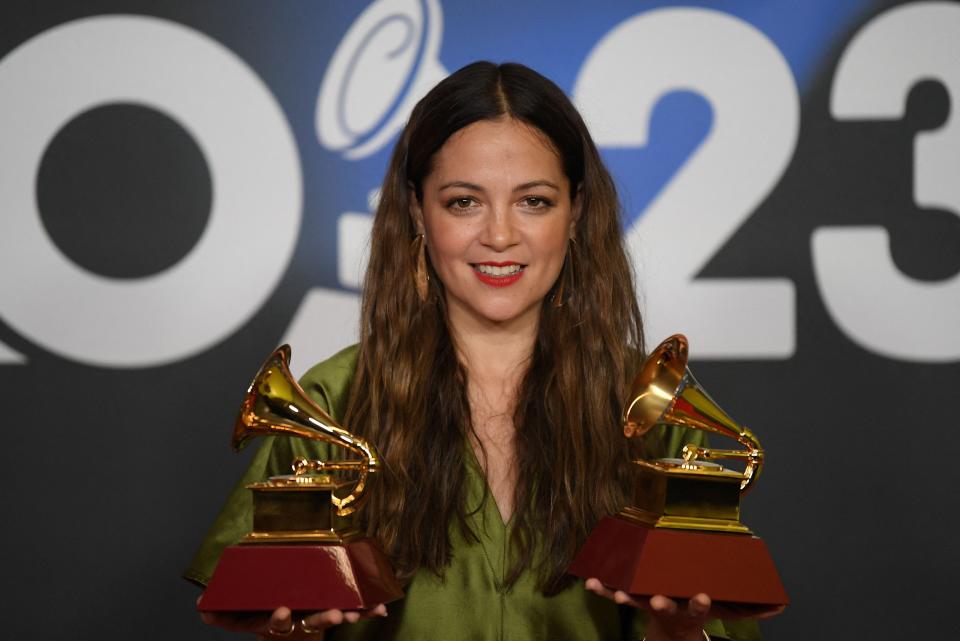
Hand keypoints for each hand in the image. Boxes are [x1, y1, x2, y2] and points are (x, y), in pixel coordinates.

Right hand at [198, 596, 387, 639]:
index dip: (279, 619)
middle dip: (324, 619)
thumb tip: (201, 607)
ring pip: (333, 616)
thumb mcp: (237, 614)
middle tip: (335, 615)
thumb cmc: (259, 610)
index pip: (277, 623)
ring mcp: (317, 614)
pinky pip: (353, 608)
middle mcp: (299, 619)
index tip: (282, 612)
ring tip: (356, 612)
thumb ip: (221, 612)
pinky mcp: (335, 606)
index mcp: (277, 618)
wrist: (283, 616)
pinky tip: (381, 608)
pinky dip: (367, 609)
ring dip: (347, 614)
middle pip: (311, 621)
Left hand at [584, 578, 783, 640]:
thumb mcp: (724, 612)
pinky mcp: (633, 601)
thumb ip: (749, 610)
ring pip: (636, 602)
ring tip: (616, 593)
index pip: (699, 608)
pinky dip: (602, 588)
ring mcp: (648, 606)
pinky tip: (588, 581)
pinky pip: (614, 594)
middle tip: (659, 599)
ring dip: (625, 596)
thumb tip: (782, 607)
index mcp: (693, 611)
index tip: (703, 596)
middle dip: (662, 602)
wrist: (675, 637)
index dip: (700, 603)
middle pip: (665, 606)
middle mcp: (670, 609)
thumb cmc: (698, 611)